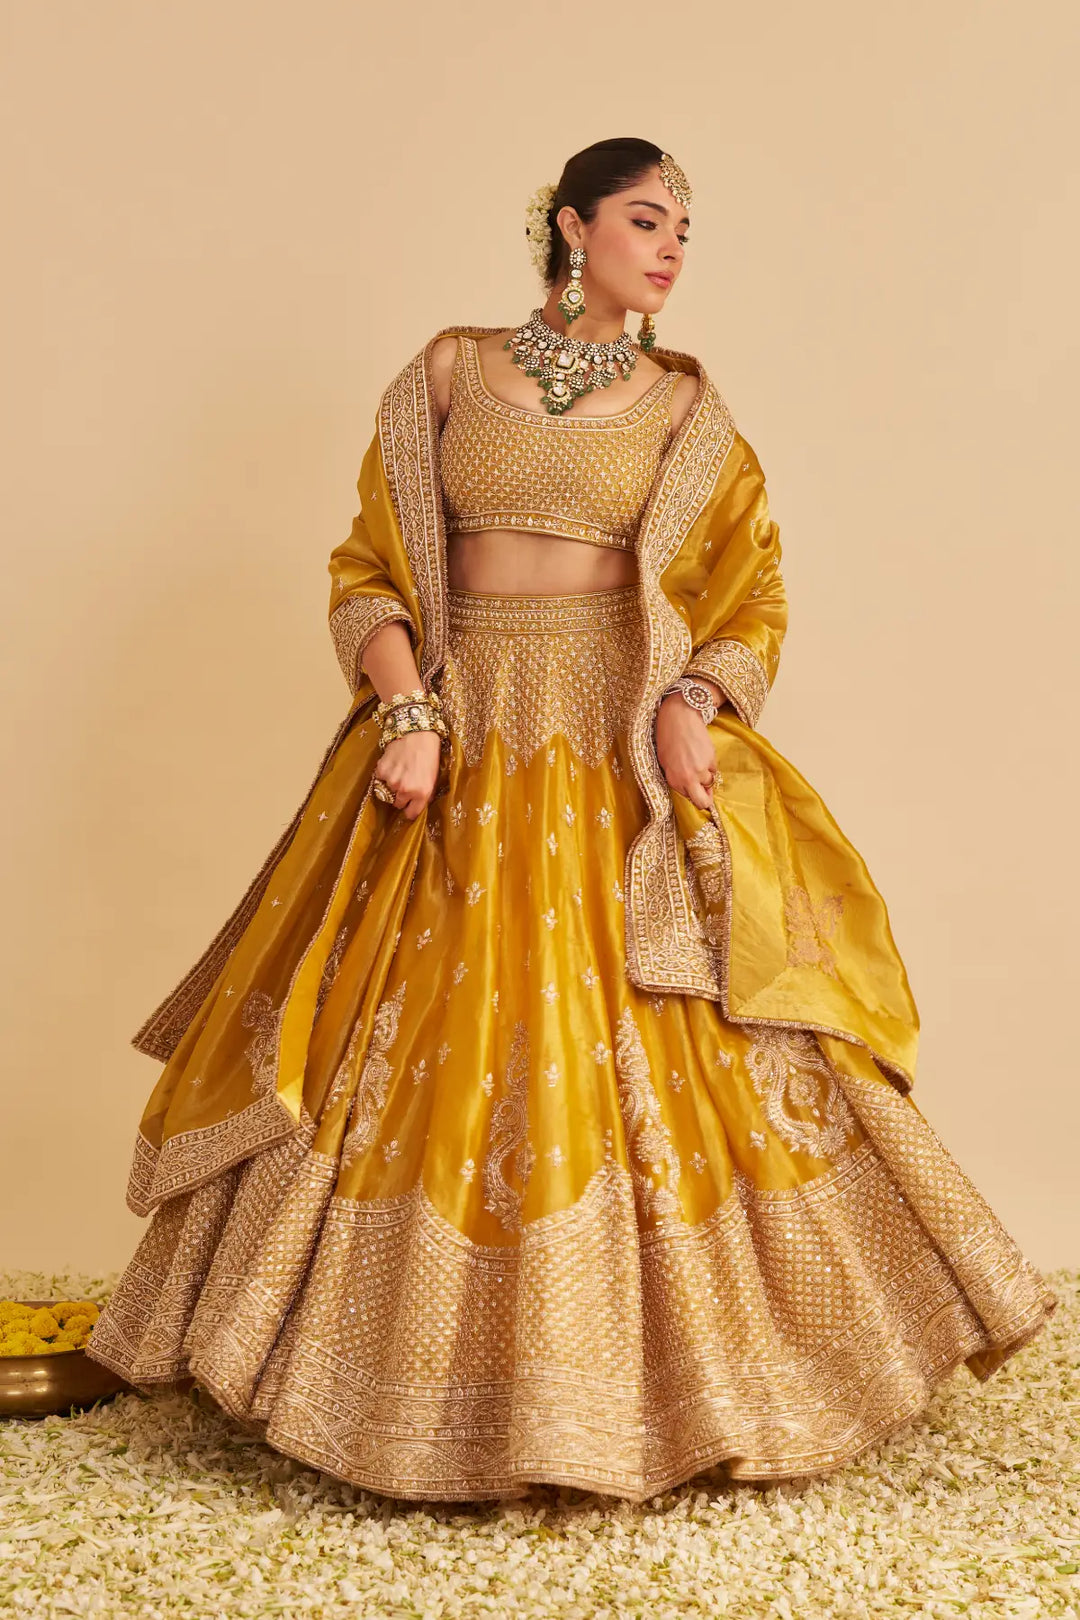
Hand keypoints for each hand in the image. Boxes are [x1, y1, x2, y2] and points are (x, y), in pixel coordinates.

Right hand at [373, 730, 442, 819]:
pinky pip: (380, 779)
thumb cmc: (429, 754)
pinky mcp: (381, 771)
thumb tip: (418, 806)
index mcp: (422, 793)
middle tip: (406, 783)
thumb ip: (426, 795)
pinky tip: (393, 763)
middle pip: (398, 804)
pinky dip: (385, 773)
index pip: (411, 814)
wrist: (418, 733)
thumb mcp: (433, 777)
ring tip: (401, 770)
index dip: (410, 810)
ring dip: (392, 784)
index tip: (410, 807)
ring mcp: (392, 781)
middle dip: (401, 797)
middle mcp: (406, 790)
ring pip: (388, 791)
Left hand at [655, 692, 718, 811]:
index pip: (689, 799)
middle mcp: (688, 778)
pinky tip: (701, 752)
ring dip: (706, 776)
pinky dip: (710, 764)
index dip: (691, 794)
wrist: (679, 717)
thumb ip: (677, 778)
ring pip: (710, 782)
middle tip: (705, 794)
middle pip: (702, 802)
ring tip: (698, 761)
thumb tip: (690, 789)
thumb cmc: (667, 738)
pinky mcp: (712, 759)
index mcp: (674, 780)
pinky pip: (714, 769)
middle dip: (704, 800)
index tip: (693, 790)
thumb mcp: (666, 762)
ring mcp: (701, 769)